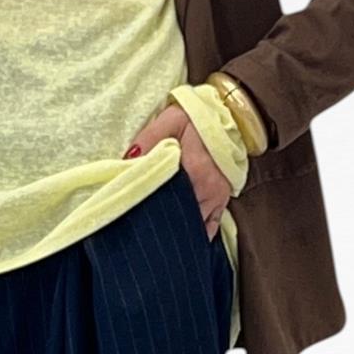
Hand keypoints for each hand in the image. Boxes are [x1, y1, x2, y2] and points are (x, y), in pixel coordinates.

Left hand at [123, 103, 231, 240]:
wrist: (229, 115)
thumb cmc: (197, 118)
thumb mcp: (169, 120)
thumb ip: (147, 140)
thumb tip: (124, 162)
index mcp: (193, 170)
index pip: (167, 202)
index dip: (150, 212)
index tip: (133, 218)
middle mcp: (208, 189)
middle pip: (181, 218)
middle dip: (162, 226)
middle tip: (141, 230)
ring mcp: (217, 197)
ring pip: (195, 225)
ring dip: (179, 230)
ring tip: (158, 236)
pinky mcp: (223, 198)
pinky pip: (212, 226)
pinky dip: (198, 233)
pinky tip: (182, 238)